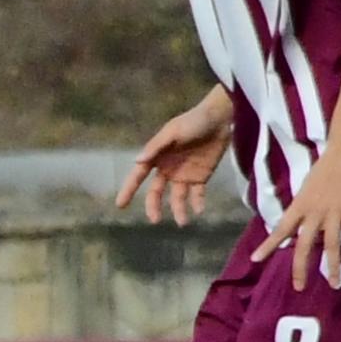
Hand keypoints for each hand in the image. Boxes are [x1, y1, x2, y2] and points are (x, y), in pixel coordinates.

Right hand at [111, 92, 234, 225]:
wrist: (220, 119)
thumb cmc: (193, 122)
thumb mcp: (172, 132)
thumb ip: (156, 147)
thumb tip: (137, 161)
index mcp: (157, 157)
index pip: (139, 176)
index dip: (129, 189)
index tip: (120, 205)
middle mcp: (167, 169)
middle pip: (156, 192)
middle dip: (154, 206)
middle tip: (155, 220)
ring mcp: (184, 174)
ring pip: (177, 197)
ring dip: (179, 210)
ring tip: (183, 222)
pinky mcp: (201, 177)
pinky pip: (197, 194)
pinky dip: (197, 203)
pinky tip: (199, 210)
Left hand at [276, 139, 340, 285]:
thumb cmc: (325, 170)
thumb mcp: (306, 190)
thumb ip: (302, 210)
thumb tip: (295, 228)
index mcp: (299, 206)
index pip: (280, 229)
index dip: (268, 245)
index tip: (256, 259)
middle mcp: (313, 212)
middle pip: (303, 245)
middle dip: (300, 268)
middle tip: (298, 287)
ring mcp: (333, 212)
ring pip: (330, 246)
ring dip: (333, 267)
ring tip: (335, 284)